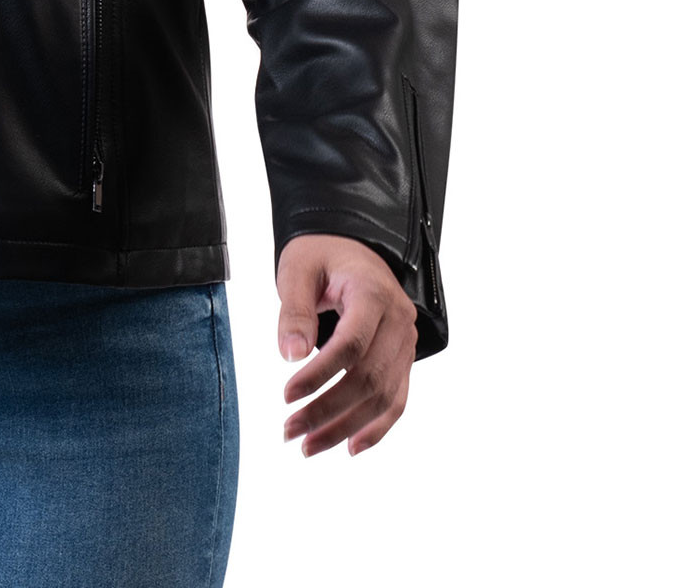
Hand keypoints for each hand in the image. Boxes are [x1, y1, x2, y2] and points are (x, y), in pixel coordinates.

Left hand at [276, 232, 417, 456]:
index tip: (286, 396)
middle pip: (368, 378)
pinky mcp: (403, 357)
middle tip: (289, 431)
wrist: (350, 247)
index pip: (350, 345)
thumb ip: (294, 310)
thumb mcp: (298, 270)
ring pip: (383, 396)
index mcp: (372, 293)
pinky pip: (397, 398)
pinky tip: (350, 446)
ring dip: (346, 427)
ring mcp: (405, 341)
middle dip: (328, 411)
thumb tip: (291, 355)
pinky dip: (376, 427)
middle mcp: (397, 320)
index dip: (319, 376)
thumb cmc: (320, 256)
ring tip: (308, 446)